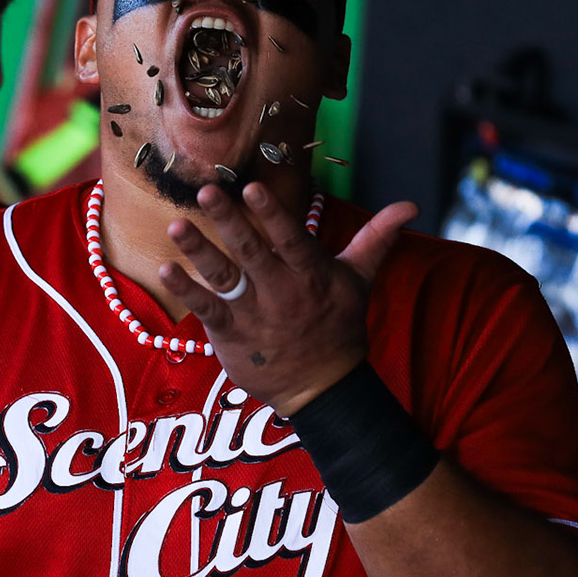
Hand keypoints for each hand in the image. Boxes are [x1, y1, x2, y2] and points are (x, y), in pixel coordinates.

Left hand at [159, 182, 416, 413]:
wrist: (323, 389)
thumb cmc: (339, 325)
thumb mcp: (360, 279)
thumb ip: (377, 238)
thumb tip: (411, 205)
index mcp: (311, 275)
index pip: (291, 240)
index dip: (272, 215)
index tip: (252, 188)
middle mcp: (281, 293)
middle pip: (252, 253)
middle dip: (229, 222)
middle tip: (207, 191)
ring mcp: (254, 315)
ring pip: (224, 279)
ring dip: (199, 252)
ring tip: (177, 226)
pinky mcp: (232, 336)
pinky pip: (207, 311)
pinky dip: (187, 292)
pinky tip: (167, 270)